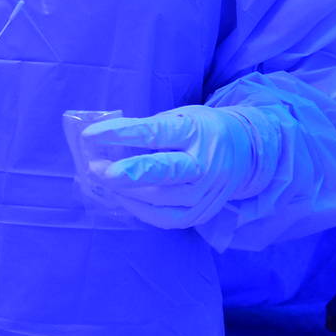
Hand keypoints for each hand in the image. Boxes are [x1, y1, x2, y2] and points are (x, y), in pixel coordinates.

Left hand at [80, 105, 263, 229]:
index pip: (156, 132)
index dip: (122, 134)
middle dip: (130, 173)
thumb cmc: (201, 129)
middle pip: (166, 171)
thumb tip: (104, 143)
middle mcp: (204, 162)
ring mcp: (206, 191)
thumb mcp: (180, 117)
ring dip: (127, 192)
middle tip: (98, 170)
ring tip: (104, 180)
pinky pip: (168, 219)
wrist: (245, 152)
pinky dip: (142, 211)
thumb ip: (147, 129)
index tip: (90, 135)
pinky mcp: (203, 212)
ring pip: (162, 199)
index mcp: (196, 131)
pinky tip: (125, 199)